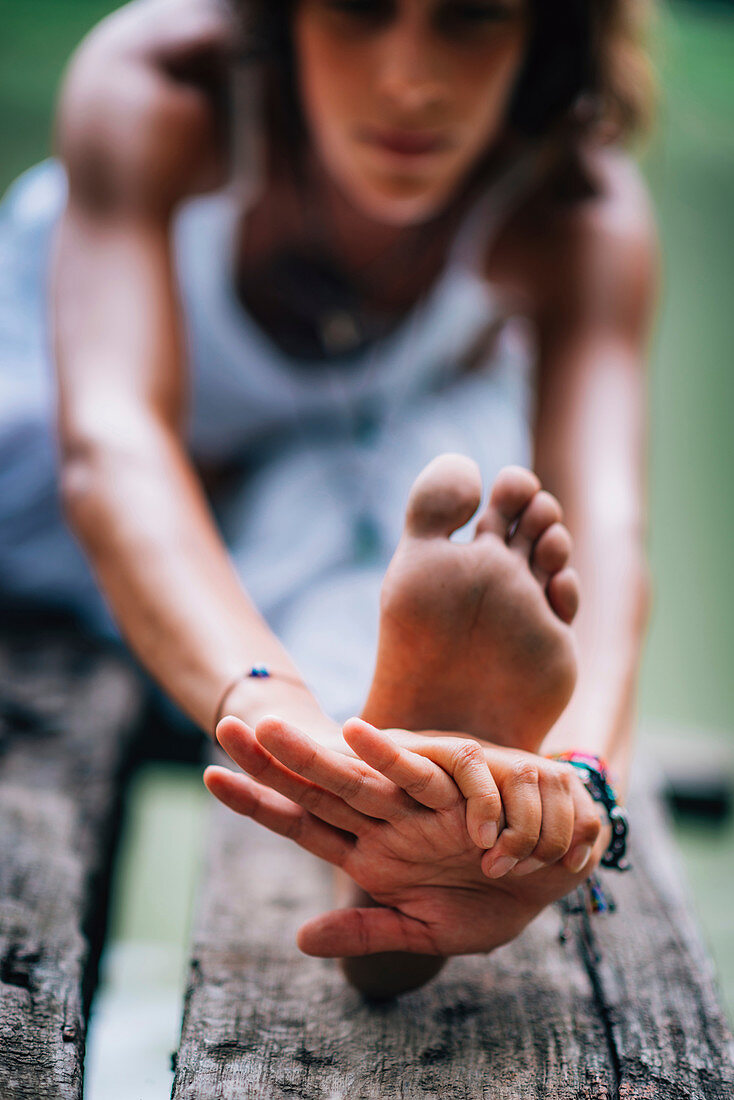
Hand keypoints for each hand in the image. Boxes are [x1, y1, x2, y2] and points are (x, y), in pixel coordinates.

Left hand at [204, 716, 605, 957]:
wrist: (557, 875)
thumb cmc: (490, 902)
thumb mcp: (425, 930)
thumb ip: (366, 930)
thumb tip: (300, 939)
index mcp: (371, 849)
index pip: (301, 821)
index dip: (257, 801)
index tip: (209, 777)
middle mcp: (390, 815)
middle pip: (323, 784)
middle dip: (277, 759)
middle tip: (226, 728)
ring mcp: (426, 798)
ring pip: (370, 770)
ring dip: (329, 753)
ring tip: (280, 731)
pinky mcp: (470, 784)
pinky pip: (436, 772)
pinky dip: (399, 760)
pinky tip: (360, 737)